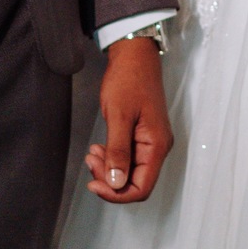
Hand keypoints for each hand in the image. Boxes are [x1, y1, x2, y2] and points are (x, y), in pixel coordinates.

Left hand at [85, 36, 173, 204]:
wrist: (134, 55)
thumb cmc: (128, 80)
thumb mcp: (119, 115)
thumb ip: (118, 151)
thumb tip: (116, 185)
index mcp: (156, 146)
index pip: (141, 188)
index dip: (117, 193)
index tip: (94, 184)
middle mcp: (157, 148)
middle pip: (135, 182)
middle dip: (110, 179)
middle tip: (90, 160)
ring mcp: (150, 142)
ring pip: (130, 171)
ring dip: (109, 168)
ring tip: (92, 153)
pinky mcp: (142, 136)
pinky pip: (128, 157)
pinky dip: (112, 157)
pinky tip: (99, 148)